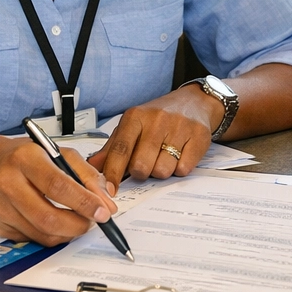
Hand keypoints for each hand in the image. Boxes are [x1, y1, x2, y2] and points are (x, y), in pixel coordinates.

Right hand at [0, 138, 118, 246]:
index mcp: (25, 158)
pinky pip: (33, 239)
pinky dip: (52, 235)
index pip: (57, 186)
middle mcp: (7, 182)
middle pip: (47, 217)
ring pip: (42, 233)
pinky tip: (57, 223)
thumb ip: (88, 175)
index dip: (83, 202)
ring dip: (68, 233)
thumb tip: (106, 203)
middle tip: (93, 222)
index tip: (103, 212)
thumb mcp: (60, 154)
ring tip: (78, 221)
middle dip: (78, 225)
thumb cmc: (28, 158)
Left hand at [88, 86, 221, 186]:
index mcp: (135, 117)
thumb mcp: (133, 126)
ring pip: (162, 170)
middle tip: (146, 163)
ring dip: (161, 170)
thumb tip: (92, 167)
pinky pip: (183, 169)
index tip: (110, 189)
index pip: (120, 150)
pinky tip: (179, 155)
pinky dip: (179, 168)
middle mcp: (157, 120)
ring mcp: (179, 127)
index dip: (113, 173)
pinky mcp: (198, 137)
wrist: (194, 102)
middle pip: (141, 166)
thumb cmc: (158, 117)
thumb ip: (112, 148)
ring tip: (164, 156)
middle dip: (141, 172)